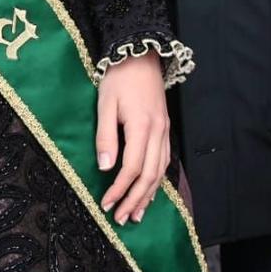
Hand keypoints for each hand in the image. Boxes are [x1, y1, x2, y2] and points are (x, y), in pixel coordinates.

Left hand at [95, 54, 169, 224]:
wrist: (141, 53)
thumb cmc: (119, 77)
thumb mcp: (105, 104)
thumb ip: (106, 136)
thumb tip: (104, 168)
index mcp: (142, 126)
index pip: (131, 168)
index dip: (119, 189)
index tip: (106, 204)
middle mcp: (158, 132)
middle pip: (149, 175)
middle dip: (135, 199)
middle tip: (121, 218)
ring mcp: (165, 130)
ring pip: (160, 171)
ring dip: (148, 195)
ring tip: (136, 213)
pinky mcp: (166, 128)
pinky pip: (164, 160)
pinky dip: (157, 180)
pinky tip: (150, 190)